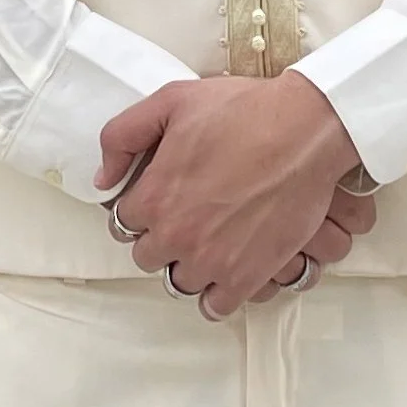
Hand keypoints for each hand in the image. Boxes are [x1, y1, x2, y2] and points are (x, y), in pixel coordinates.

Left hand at [95, 72, 362, 316]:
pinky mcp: (246, 275)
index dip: (140, 207)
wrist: (303, 129)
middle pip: (147, 257)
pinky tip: (224, 267)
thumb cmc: (241, 110)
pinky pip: (215, 306)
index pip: (123, 222)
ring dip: (187, 264)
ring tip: (206, 239)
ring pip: (179, 282)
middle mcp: (177, 235)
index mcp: (155, 196)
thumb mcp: (172, 100)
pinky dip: (216, 292)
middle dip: (160, 237)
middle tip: (184, 214)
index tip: (157, 197)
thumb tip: (103, 178)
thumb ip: (123, 135)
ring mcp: (211, 260)